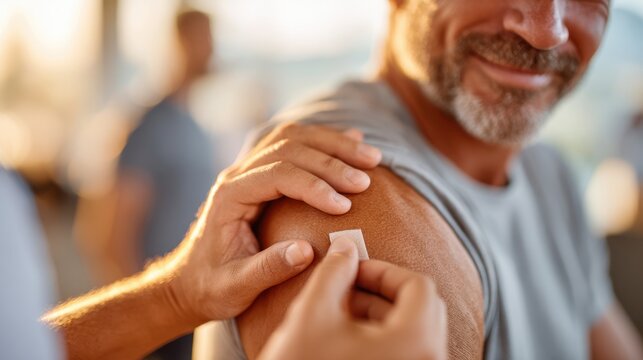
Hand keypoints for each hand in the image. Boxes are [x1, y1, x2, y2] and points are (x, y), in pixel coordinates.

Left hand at [164, 123, 382, 324]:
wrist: (189, 281)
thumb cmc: (211, 286)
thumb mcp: (235, 286)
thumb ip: (267, 269)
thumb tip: (306, 251)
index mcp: (229, 196)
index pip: (276, 175)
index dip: (314, 186)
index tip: (344, 206)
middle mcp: (238, 175)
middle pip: (289, 149)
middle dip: (332, 161)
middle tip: (366, 179)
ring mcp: (250, 170)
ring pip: (294, 139)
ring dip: (334, 144)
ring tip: (371, 157)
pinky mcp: (263, 174)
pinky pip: (294, 145)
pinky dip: (325, 142)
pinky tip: (352, 142)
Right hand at [259, 236, 447, 359]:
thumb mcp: (312, 315)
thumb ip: (334, 272)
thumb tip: (346, 249)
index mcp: (415, 342)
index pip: (417, 286)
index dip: (383, 270)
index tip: (353, 270)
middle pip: (421, 310)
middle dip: (382, 291)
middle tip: (348, 287)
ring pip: (413, 335)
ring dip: (379, 315)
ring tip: (341, 312)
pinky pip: (405, 355)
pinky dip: (381, 340)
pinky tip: (346, 340)